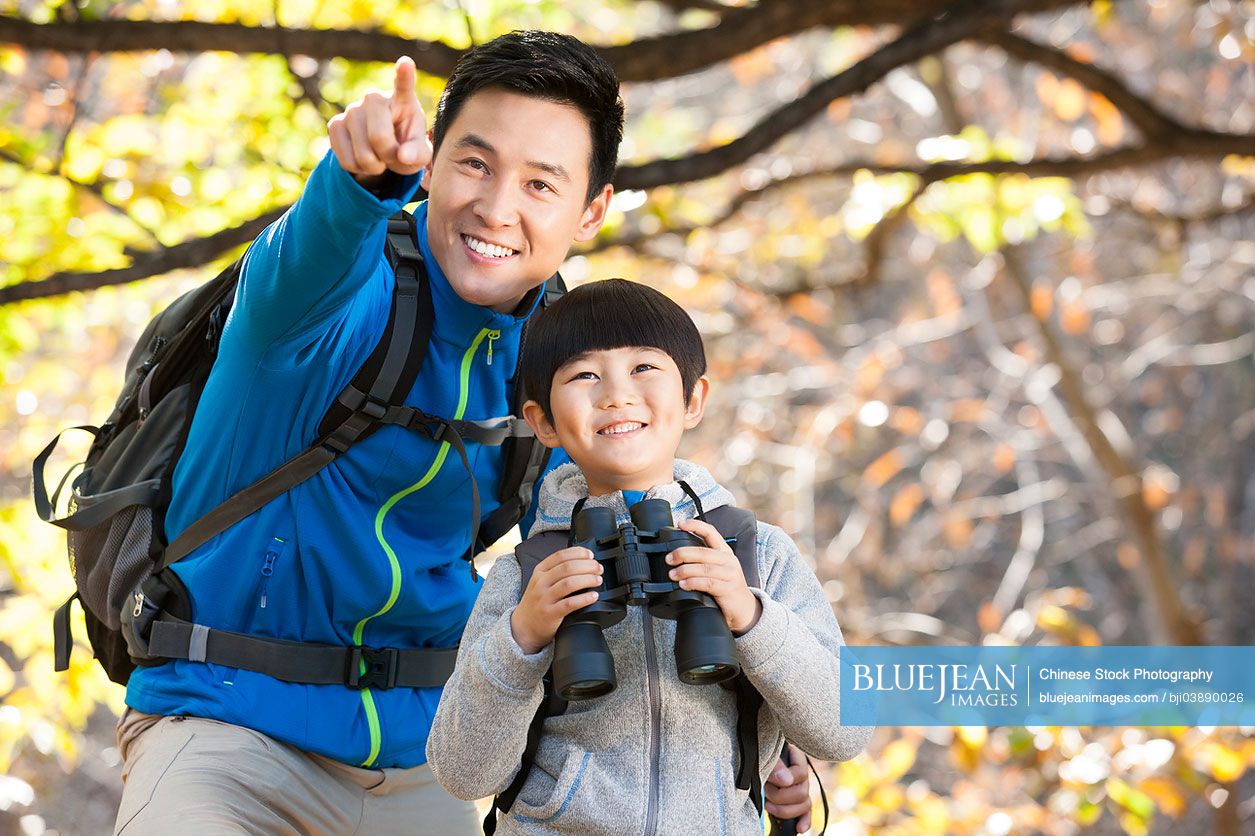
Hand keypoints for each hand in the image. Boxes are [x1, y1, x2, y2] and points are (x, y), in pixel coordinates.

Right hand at [328, 56, 432, 185]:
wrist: (383, 150)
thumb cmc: (406, 146)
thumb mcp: (419, 153)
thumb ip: (418, 154)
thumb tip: (403, 155)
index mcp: (402, 100)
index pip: (403, 85)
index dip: (404, 75)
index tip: (406, 62)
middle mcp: (374, 98)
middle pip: (379, 138)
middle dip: (389, 157)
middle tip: (394, 155)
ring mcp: (352, 109)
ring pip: (362, 154)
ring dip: (374, 166)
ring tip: (380, 157)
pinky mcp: (335, 124)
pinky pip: (347, 160)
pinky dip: (359, 169)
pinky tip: (365, 158)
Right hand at [510, 547, 602, 654]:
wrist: (523, 626)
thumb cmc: (537, 602)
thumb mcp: (541, 581)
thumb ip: (557, 571)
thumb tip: (584, 562)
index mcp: (540, 571)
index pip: (560, 556)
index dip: (578, 553)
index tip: (590, 555)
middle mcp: (541, 583)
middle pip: (567, 568)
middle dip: (587, 566)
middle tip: (598, 569)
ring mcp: (544, 598)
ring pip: (569, 583)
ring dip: (588, 579)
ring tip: (598, 580)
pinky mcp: (550, 613)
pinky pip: (569, 604)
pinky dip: (584, 599)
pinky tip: (593, 596)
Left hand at [669, 519, 760, 634]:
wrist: (744, 609)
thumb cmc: (726, 587)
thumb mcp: (717, 569)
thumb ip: (702, 561)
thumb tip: (677, 556)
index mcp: (724, 551)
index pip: (711, 532)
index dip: (696, 526)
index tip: (681, 524)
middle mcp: (728, 560)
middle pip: (703, 552)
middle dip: (683, 554)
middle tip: (669, 559)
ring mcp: (730, 574)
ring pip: (704, 568)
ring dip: (685, 570)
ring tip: (673, 574)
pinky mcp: (728, 589)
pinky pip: (708, 583)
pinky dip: (693, 583)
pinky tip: (684, 585)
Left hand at [765, 742, 812, 831]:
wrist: (751, 757)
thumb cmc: (760, 752)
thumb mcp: (766, 754)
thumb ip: (776, 765)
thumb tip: (786, 781)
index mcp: (796, 758)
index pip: (801, 773)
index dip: (786, 779)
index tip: (769, 780)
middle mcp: (801, 775)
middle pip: (802, 793)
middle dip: (780, 797)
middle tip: (764, 791)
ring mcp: (800, 788)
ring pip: (804, 805)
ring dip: (785, 810)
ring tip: (767, 806)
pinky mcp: (797, 801)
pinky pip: (806, 812)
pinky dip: (804, 821)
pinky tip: (799, 828)